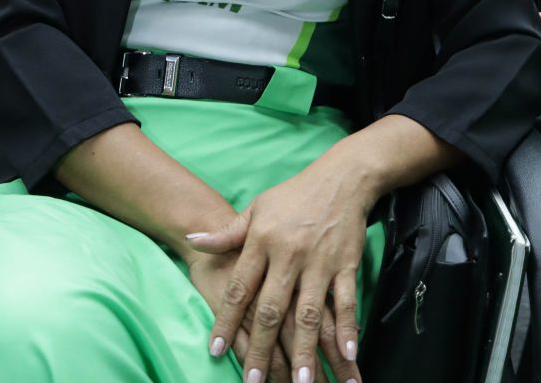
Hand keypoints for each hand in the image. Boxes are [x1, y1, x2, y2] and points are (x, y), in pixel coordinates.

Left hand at [187, 156, 371, 382]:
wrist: (340, 178)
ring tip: (299, 382)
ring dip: (304, 349)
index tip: (216, 349)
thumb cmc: (293, 196)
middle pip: (271, 308)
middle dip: (261, 347)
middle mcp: (288, 254)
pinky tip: (347, 354)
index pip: (240, 286)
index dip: (226, 319)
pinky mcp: (346, 264)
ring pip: (309, 312)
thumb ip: (226, 233)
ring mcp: (319, 261)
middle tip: (253, 381)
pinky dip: (348, 328)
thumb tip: (192, 239)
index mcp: (262, 240)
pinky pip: (346, 301)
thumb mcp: (256, 208)